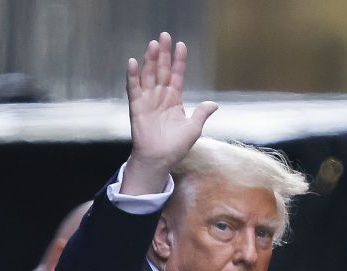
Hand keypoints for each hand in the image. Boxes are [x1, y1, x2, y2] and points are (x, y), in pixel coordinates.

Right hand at [121, 32, 217, 195]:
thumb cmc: (175, 147)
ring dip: (150, 60)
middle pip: (162, 70)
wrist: (159, 160)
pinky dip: (132, 76)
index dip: (179, 61)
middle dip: (164, 54)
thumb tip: (213, 104)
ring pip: (149, 75)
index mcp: (174, 100)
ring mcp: (148, 100)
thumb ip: (201, 114)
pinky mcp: (137, 106)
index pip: (177, 75)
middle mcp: (160, 96)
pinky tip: (133, 62)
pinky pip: (133, 88)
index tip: (182, 45)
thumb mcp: (193, 129)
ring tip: (153, 45)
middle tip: (164, 36)